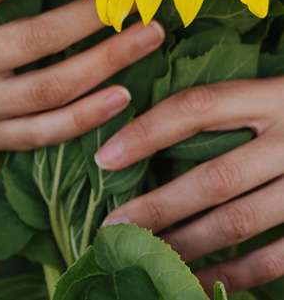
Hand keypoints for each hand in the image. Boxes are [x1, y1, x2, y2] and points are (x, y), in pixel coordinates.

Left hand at [96, 77, 283, 296]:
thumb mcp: (279, 90)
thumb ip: (235, 106)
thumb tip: (154, 124)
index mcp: (274, 94)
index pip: (198, 107)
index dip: (147, 131)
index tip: (105, 156)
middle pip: (214, 176)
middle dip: (158, 206)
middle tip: (112, 225)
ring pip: (240, 223)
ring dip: (187, 245)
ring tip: (145, 257)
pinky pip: (278, 257)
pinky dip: (239, 273)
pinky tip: (198, 281)